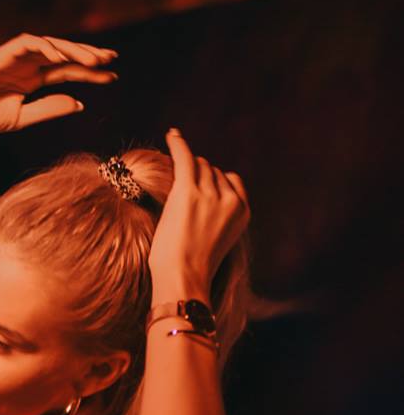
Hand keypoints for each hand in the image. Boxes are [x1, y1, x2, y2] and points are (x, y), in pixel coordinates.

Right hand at [0, 33, 116, 134]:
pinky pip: (29, 43)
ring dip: (72, 49)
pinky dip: (46, 47)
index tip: (112, 76)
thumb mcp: (22, 116)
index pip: (67, 71)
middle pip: (64, 54)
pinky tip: (62, 56)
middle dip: (88, 55)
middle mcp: (27, 64)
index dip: (90, 72)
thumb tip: (80, 104)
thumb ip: (49, 109)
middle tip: (111, 59)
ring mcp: (16, 56)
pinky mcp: (3, 52)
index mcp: (32, 79)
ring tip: (94, 59)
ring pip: (51, 45)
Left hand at [148, 129, 248, 300]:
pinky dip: (177, 143)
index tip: (199, 191)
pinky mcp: (188, 191)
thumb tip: (205, 195)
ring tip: (172, 190)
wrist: (184, 279)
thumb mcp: (218, 239)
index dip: (212, 182)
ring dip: (186, 170)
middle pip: (211, 170)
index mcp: (242, 210)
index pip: (230, 178)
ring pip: (197, 165)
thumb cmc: (193, 268)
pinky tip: (171, 134)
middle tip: (181, 201)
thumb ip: (219, 215)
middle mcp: (229, 198)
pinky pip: (184, 157)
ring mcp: (209, 193)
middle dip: (197, 178)